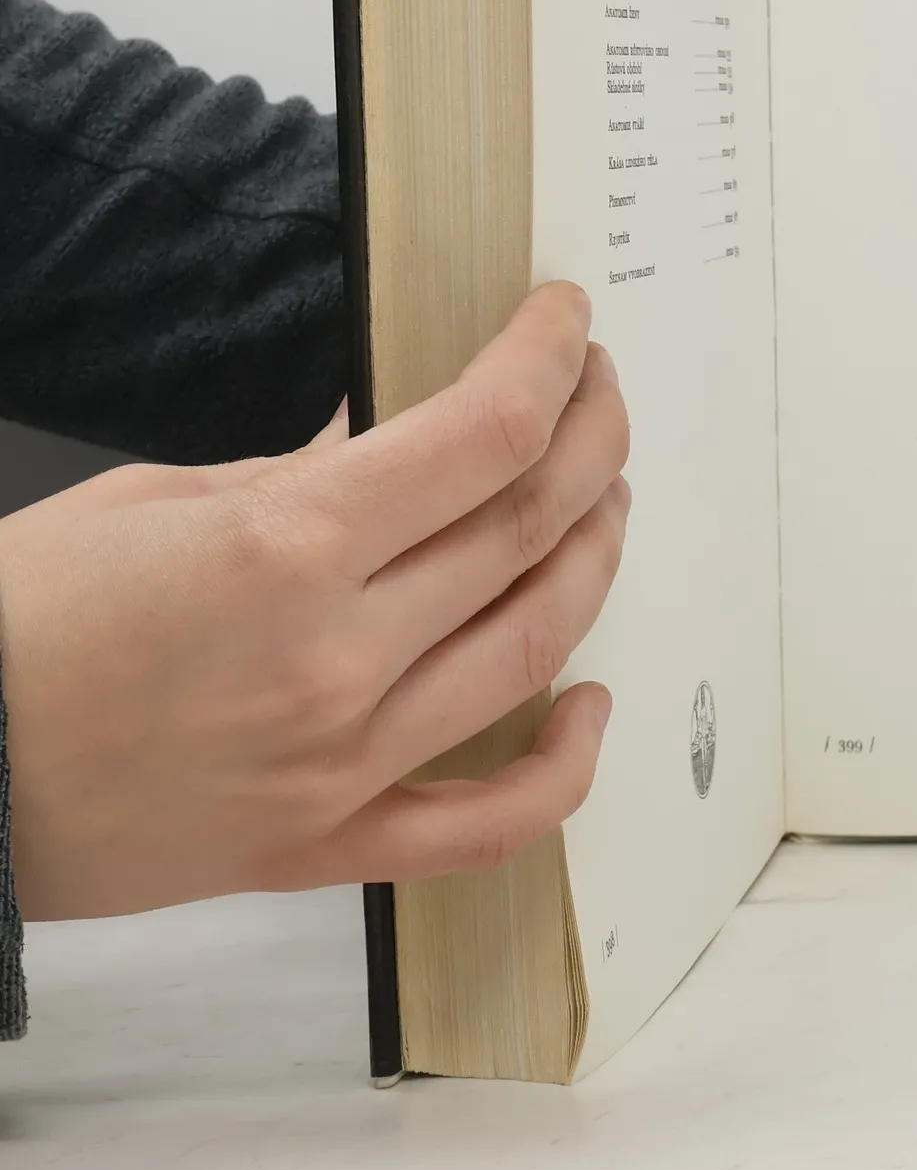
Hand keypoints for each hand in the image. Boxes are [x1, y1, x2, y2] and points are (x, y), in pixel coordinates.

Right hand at [0, 281, 629, 919]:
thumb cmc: (15, 625)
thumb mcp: (156, 502)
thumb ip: (304, 472)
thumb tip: (397, 433)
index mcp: (286, 553)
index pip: (482, 437)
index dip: (549, 361)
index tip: (569, 323)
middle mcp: (335, 661)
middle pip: (529, 529)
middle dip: (590, 438)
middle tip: (598, 392)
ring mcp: (341, 766)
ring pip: (534, 649)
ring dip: (593, 559)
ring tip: (603, 500)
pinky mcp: (325, 846)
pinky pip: (483, 827)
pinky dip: (560, 770)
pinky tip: (590, 706)